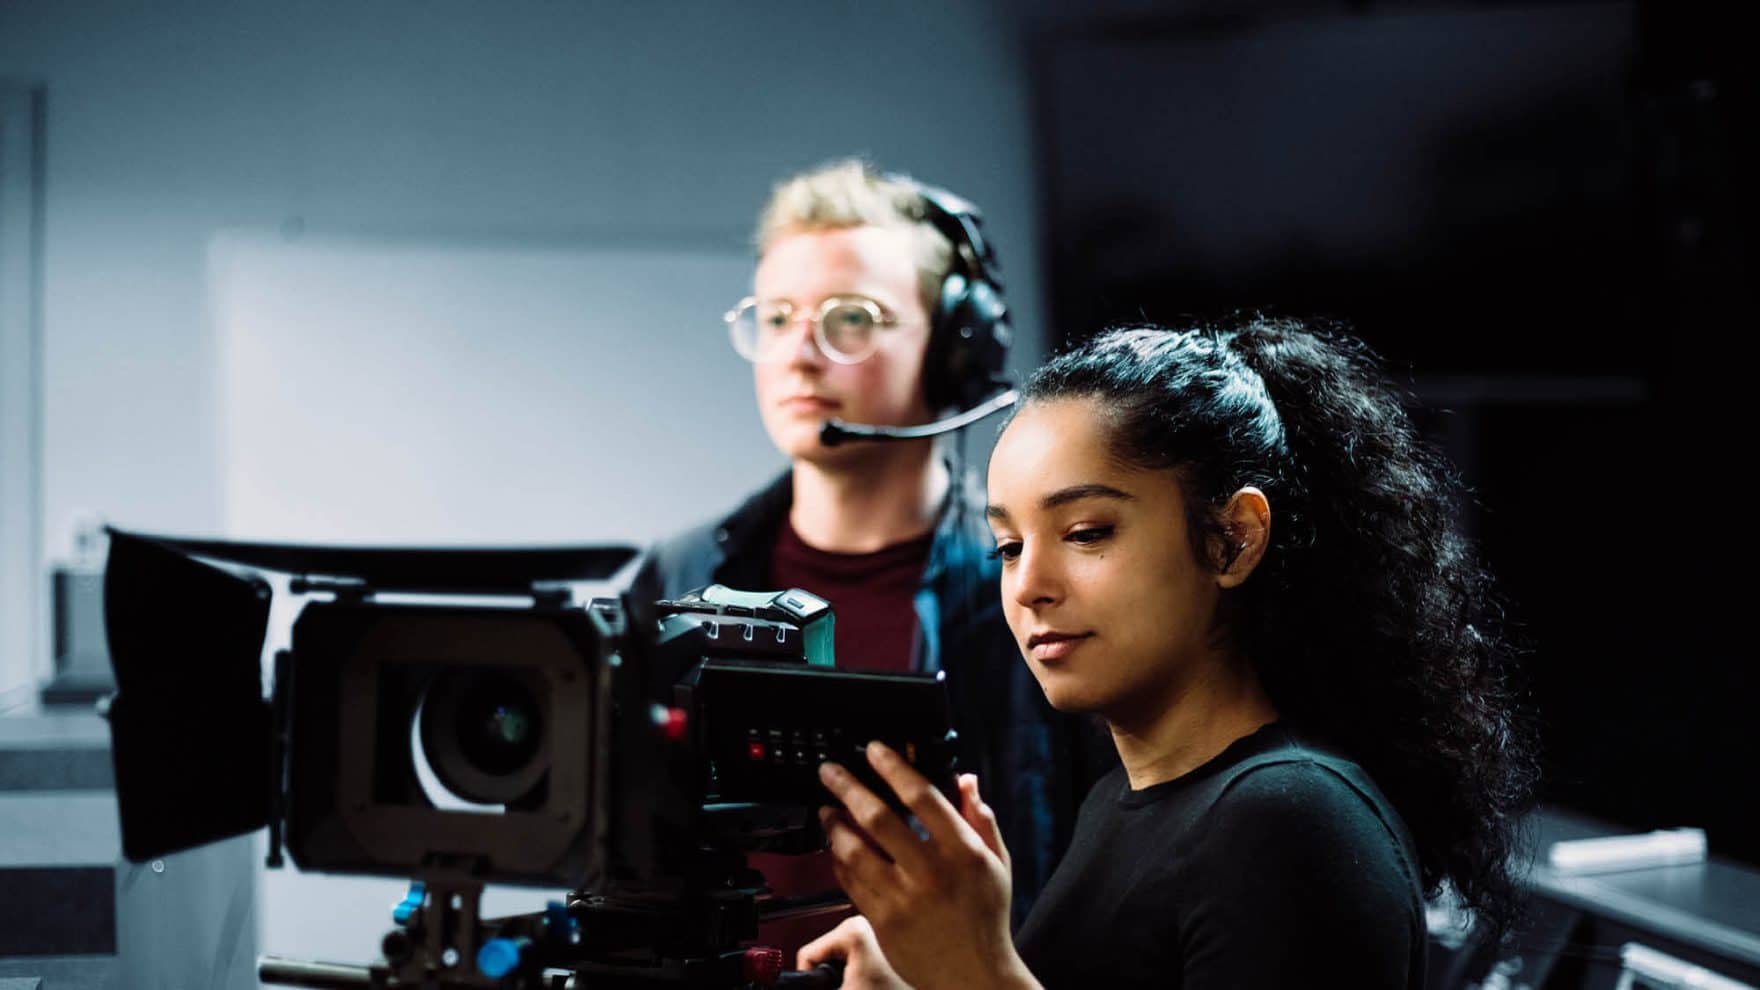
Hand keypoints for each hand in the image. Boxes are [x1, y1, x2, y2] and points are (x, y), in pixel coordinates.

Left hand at [816, 745, 1039, 989]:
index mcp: (963, 852)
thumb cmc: (986, 917)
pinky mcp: (882, 922)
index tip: (874, 750)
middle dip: (847, 787)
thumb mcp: (997, 863)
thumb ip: (981, 818)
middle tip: (830, 771)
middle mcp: (931, 872)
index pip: (922, 796)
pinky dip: (838, 859)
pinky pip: (850, 882)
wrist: (974, 976)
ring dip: (834, 824)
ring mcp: (903, 899)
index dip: (893, 767)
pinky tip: (835, 847)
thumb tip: (966, 779)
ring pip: (855, 850)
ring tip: (826, 810)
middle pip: (878, 817)